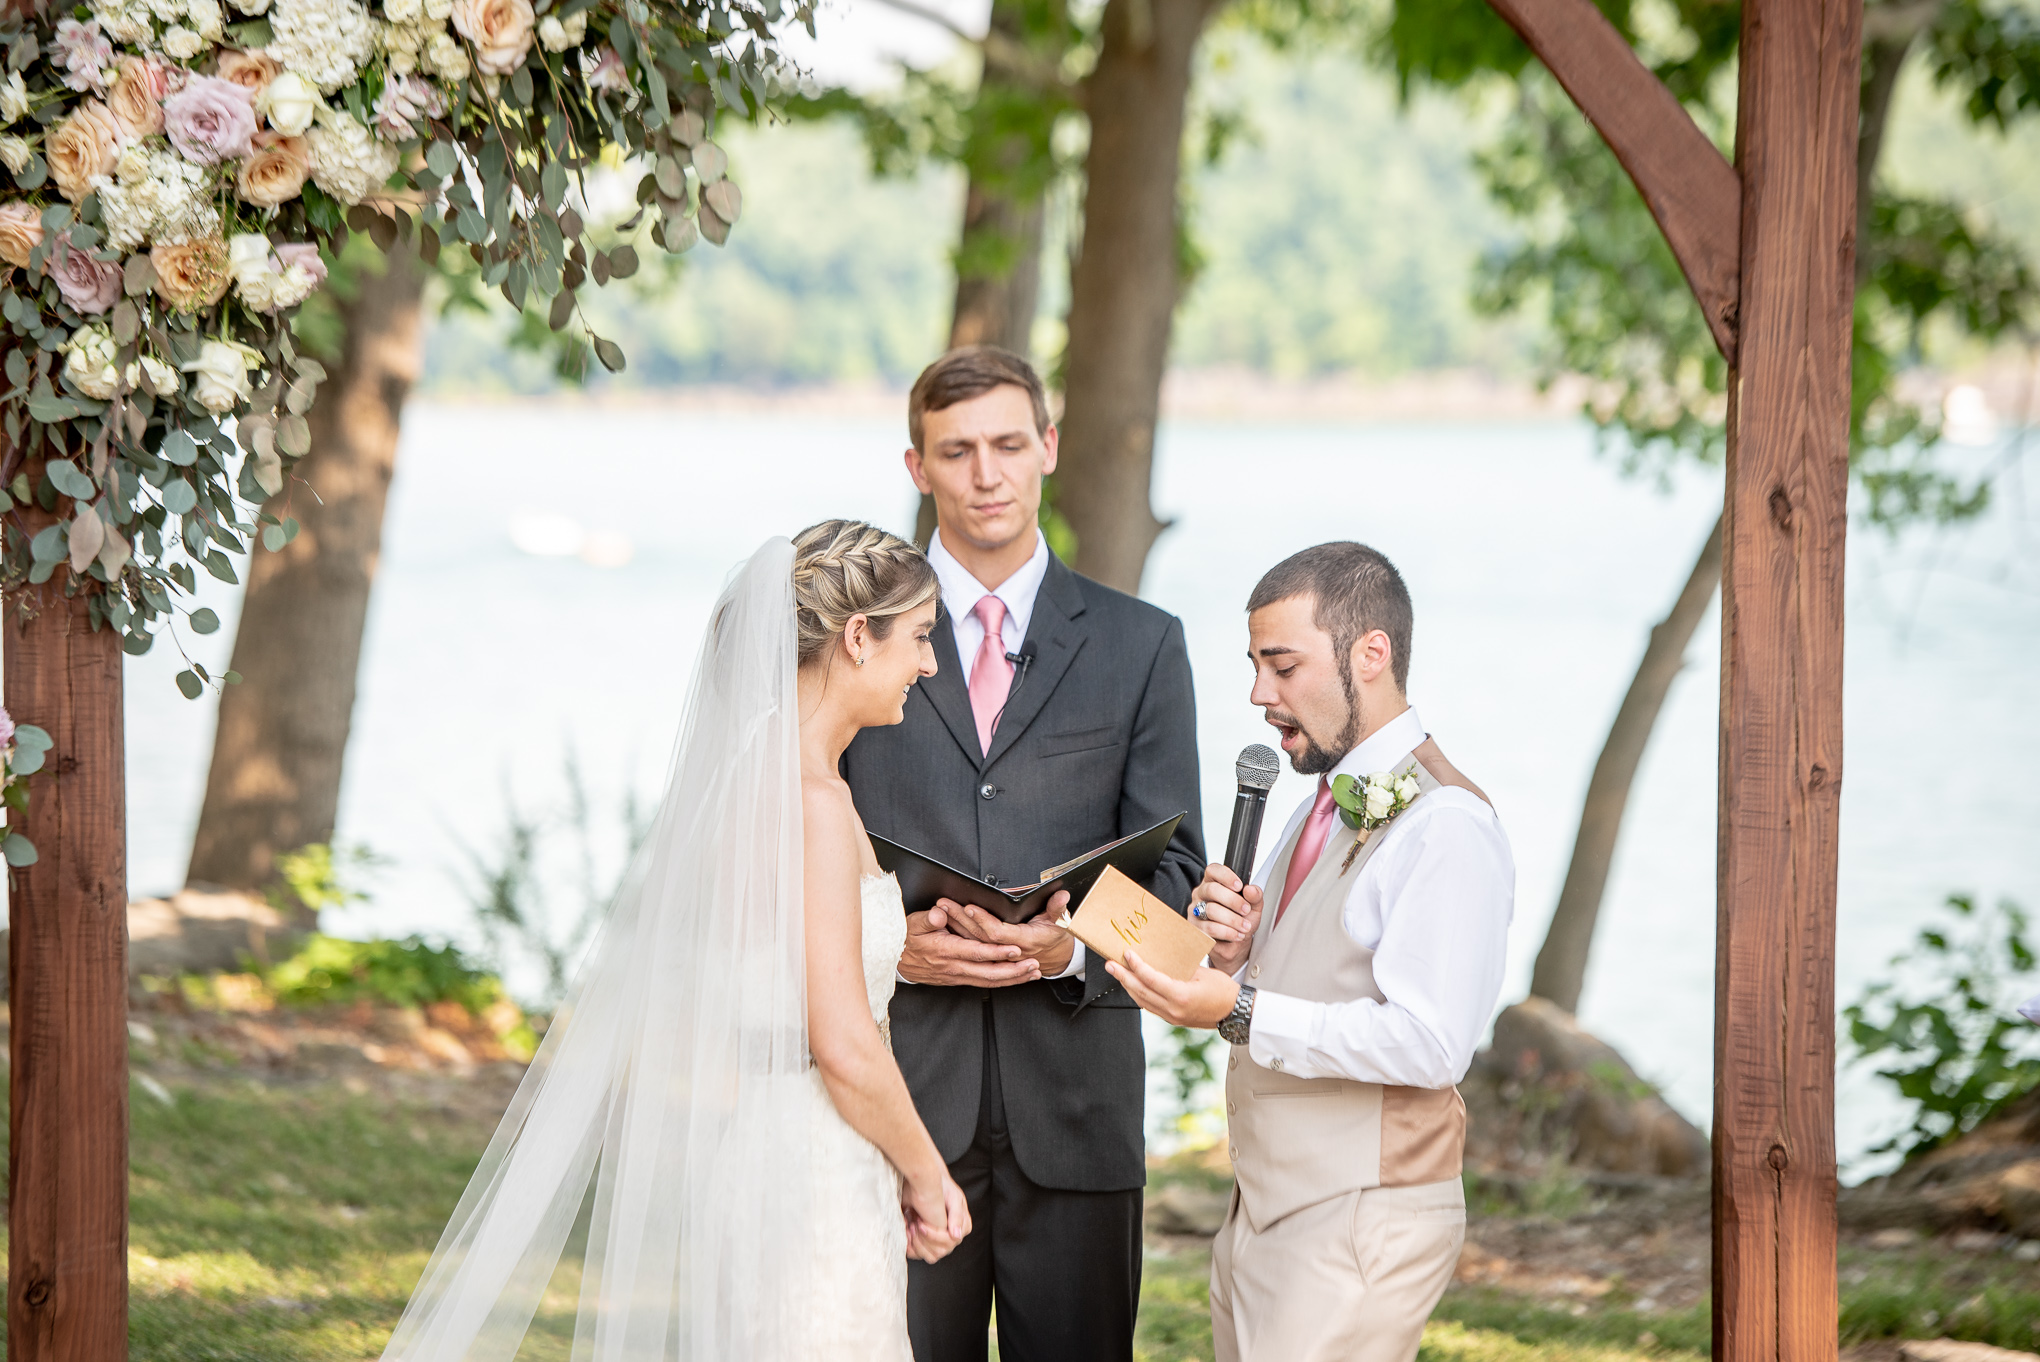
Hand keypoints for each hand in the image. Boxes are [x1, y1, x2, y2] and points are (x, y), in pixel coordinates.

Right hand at [898, 905, 1041, 987]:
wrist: (893, 960)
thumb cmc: (905, 938)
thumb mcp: (913, 923)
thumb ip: (928, 918)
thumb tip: (939, 913)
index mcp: (945, 950)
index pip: (976, 952)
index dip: (997, 952)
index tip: (1015, 949)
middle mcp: (953, 967)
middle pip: (988, 973)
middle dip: (1013, 971)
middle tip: (1033, 966)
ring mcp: (955, 976)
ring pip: (988, 981)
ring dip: (1011, 979)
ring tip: (1032, 974)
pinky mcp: (956, 980)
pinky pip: (982, 983)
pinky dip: (1000, 982)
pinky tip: (1014, 979)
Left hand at [902, 1168, 971, 1263]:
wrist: (927, 1182)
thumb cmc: (943, 1188)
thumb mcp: (953, 1197)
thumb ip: (957, 1216)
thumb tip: (956, 1236)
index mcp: (962, 1227)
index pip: (950, 1241)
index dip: (934, 1235)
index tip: (921, 1224)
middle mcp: (952, 1238)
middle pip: (940, 1251)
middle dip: (923, 1239)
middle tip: (913, 1224)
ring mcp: (940, 1243)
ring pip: (930, 1256)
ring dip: (917, 1244)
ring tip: (910, 1227)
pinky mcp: (927, 1244)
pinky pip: (919, 1255)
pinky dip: (910, 1248)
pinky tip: (906, 1232)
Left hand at [940, 893, 1074, 978]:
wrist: (1055, 960)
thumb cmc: (1054, 939)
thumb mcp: (1059, 923)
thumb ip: (1057, 909)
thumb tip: (1062, 894)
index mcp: (1023, 942)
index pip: (997, 933)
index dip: (983, 920)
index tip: (970, 906)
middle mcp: (1007, 951)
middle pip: (978, 936)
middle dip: (960, 919)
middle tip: (945, 903)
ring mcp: (998, 957)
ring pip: (971, 941)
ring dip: (955, 924)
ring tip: (941, 908)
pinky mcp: (991, 958)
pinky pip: (971, 946)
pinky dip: (958, 935)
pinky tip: (946, 923)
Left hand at [1104, 949, 1240, 1028]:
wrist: (1236, 1013)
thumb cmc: (1224, 990)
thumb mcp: (1202, 973)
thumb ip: (1180, 969)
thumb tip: (1162, 960)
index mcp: (1182, 996)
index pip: (1152, 980)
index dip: (1137, 966)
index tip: (1127, 954)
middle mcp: (1173, 1010)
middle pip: (1141, 992)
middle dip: (1123, 976)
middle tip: (1110, 963)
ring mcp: (1172, 1017)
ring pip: (1143, 1001)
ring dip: (1128, 986)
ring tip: (1117, 972)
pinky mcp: (1173, 1020)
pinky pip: (1151, 1006)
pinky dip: (1140, 994)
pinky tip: (1134, 985)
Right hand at [1188, 863, 1261, 974]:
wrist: (1236, 944)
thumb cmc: (1242, 920)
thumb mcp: (1254, 907)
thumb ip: (1255, 896)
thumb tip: (1251, 889)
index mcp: (1214, 882)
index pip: (1213, 870)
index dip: (1226, 876)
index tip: (1239, 886)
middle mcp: (1201, 894)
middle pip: (1212, 889)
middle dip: (1233, 901)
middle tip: (1246, 910)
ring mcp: (1195, 910)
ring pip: (1211, 910)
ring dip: (1232, 920)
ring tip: (1244, 927)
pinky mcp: (1194, 927)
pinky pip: (1209, 928)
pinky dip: (1227, 932)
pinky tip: (1236, 935)